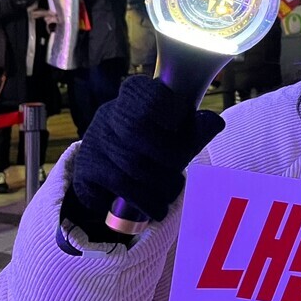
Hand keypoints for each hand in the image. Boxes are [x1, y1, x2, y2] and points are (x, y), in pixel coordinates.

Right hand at [71, 77, 224, 224]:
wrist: (115, 166)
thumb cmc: (158, 143)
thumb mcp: (178, 131)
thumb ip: (196, 127)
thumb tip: (214, 123)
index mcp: (133, 97)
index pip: (141, 91)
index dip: (160, 106)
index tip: (175, 123)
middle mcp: (108, 115)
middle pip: (135, 132)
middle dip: (167, 158)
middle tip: (180, 176)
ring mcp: (93, 142)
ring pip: (129, 165)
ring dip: (159, 186)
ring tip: (173, 196)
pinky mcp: (86, 170)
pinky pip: (116, 187)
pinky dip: (142, 201)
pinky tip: (155, 209)